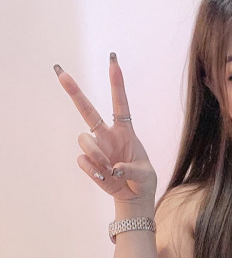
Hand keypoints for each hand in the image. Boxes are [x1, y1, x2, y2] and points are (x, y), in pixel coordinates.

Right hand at [54, 55, 156, 202]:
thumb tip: (115, 168)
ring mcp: (97, 148)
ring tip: (109, 169)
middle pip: (87, 110)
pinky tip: (104, 177)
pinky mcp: (89, 163)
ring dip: (96, 155)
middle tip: (60, 73)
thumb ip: (131, 170)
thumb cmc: (142, 180)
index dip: (116, 82)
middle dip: (74, 91)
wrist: (133, 196)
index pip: (120, 103)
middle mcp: (107, 135)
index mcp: (125, 130)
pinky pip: (83, 161)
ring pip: (84, 140)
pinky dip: (93, 171)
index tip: (113, 61)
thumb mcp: (144, 175)